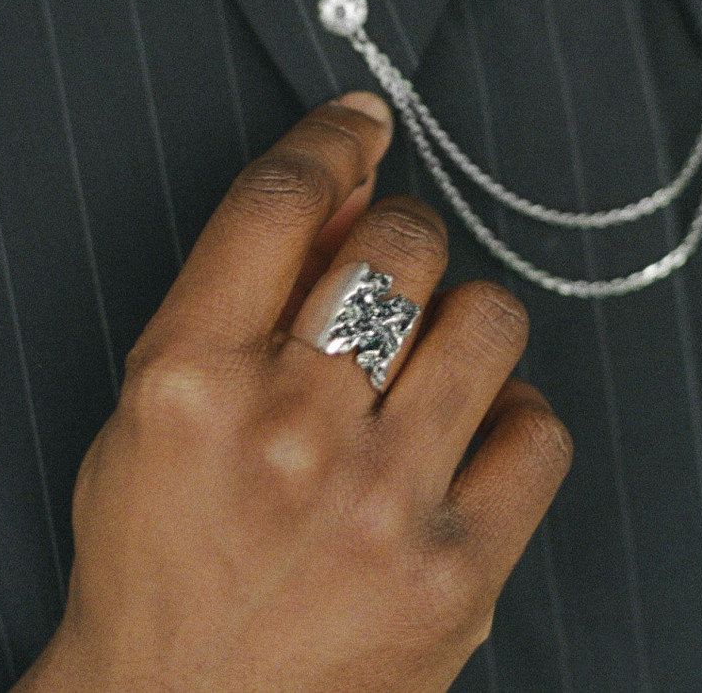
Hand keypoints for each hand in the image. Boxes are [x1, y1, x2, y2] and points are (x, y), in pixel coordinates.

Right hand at [16, 93, 571, 692]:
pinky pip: (542, 428)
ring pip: (489, 316)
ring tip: (427, 370)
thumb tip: (353, 182)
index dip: (333, 137)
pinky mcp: (458, 579)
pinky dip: (512, 420)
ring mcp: (380, 508)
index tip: (364, 123)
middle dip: (402, 237)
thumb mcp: (158, 404)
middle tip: (388, 279)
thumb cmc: (161, 555)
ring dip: (463, 324)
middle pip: (402, 240)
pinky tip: (464, 444)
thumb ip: (245, 285)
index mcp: (189, 381)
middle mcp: (287, 434)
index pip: (280, 200)